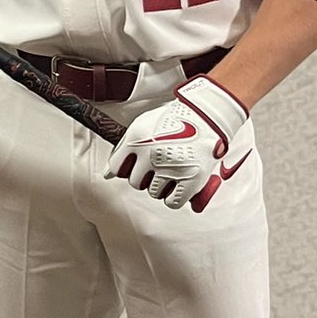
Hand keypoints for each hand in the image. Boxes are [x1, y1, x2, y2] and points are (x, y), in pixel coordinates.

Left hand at [105, 77, 249, 209]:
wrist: (209, 116)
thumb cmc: (176, 119)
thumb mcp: (144, 125)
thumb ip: (124, 148)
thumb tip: (108, 174)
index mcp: (137, 138)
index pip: (117, 167)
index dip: (125, 169)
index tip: (134, 167)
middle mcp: (151, 154)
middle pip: (135, 182)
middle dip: (145, 177)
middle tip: (158, 165)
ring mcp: (171, 168)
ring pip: (153, 192)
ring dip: (161, 185)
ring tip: (172, 169)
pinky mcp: (190, 179)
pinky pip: (172, 202)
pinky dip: (175, 197)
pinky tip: (179, 184)